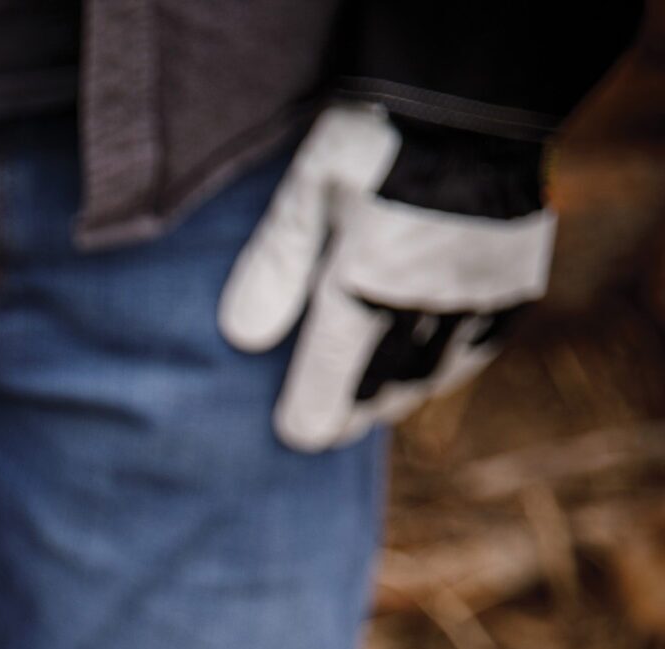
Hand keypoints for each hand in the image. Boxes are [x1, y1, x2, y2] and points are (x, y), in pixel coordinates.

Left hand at [220, 103, 553, 452]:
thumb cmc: (375, 141)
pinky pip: (482, 344)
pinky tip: (432, 367)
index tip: (298, 436)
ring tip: (374, 402)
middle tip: (332, 425)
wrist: (478, 99)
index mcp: (366, 282)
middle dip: (355, 408)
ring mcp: (478, 295)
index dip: (312, 411)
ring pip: (435, 371)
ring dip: (400, 393)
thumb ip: (275, 265)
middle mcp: (426, 301)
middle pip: (384, 383)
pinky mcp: (516, 280)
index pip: (331, 371)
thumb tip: (243, 339)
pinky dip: (452, 364)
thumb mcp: (305, 193)